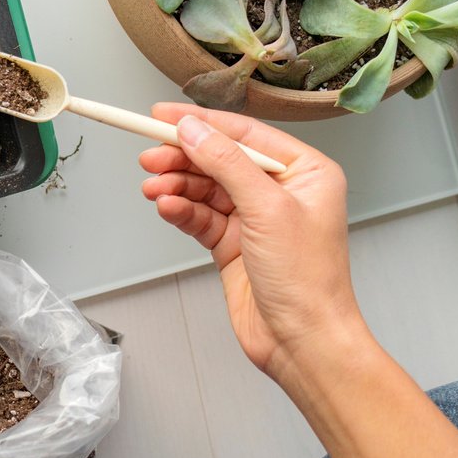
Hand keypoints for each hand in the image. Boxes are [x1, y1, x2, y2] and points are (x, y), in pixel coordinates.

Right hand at [138, 104, 365, 379]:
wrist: (302, 341)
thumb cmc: (307, 281)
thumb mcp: (267, 209)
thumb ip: (226, 163)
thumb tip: (193, 130)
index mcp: (305, 173)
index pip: (245, 134)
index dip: (202, 123)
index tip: (162, 116)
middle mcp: (281, 191)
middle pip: (219, 159)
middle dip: (183, 157)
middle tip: (150, 157)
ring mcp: (255, 218)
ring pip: (204, 188)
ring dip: (177, 185)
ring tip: (153, 188)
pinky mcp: (233, 244)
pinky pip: (199, 216)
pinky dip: (180, 210)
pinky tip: (167, 207)